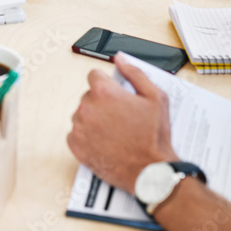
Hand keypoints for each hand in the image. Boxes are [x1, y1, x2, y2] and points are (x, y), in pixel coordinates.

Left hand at [67, 54, 176, 193]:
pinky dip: (86, 136)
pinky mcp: (76, 146)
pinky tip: (104, 141)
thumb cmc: (154, 137)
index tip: (115, 95)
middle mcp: (87, 107)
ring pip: (81, 115)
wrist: (150, 172)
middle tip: (121, 118)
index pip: (94, 76)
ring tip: (114, 132)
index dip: (107, 84)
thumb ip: (135, 73)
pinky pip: (75, 133)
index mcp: (104, 92)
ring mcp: (79, 127)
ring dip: (94, 119)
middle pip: (88, 96)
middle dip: (102, 103)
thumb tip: (120, 59)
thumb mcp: (155, 97)